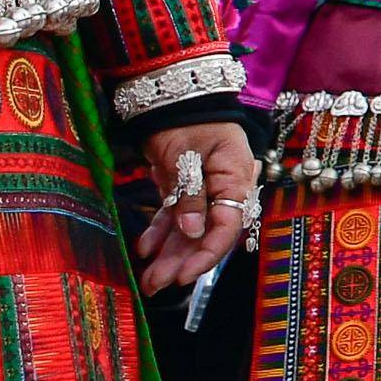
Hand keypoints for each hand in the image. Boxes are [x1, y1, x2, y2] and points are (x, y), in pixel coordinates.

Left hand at [131, 115, 261, 290]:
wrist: (172, 96)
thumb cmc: (186, 120)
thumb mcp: (186, 157)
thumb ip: (190, 195)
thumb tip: (192, 233)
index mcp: (236, 180)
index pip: (227, 226)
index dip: (207, 254)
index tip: (184, 275)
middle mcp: (224, 191)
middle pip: (206, 235)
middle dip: (181, 262)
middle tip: (158, 285)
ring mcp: (203, 192)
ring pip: (188, 231)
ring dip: (169, 255)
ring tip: (148, 281)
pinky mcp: (183, 190)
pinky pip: (174, 218)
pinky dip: (159, 234)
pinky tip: (143, 250)